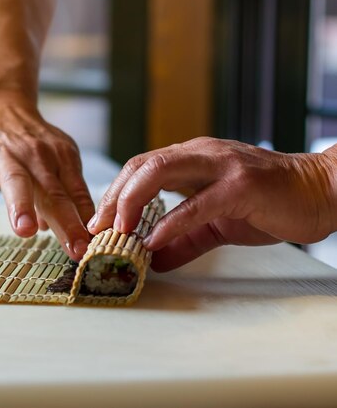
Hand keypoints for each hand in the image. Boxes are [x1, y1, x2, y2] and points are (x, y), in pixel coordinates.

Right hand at [0, 93, 94, 259]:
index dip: (86, 223)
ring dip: (23, 206)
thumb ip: (59, 195)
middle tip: (75, 249)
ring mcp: (5, 155)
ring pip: (17, 182)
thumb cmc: (25, 142)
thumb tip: (59, 230)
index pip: (77, 195)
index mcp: (62, 159)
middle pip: (54, 193)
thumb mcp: (52, 160)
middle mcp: (37, 156)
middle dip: (66, 223)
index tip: (93, 249)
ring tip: (27, 231)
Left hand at [87, 137, 336, 270]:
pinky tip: (153, 241)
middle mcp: (200, 154)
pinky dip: (170, 223)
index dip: (115, 194)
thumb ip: (183, 240)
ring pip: (159, 170)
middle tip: (99, 229)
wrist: (319, 192)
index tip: (99, 224)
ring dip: (132, 202)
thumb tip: (154, 260)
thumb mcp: (216, 224)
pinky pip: (196, 203)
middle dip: (114, 197)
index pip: (139, 168)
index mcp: (191, 159)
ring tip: (117, 231)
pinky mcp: (241, 186)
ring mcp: (220, 166)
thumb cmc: (267, 202)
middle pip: (140, 165)